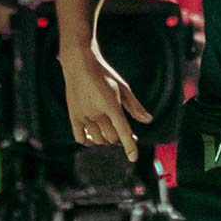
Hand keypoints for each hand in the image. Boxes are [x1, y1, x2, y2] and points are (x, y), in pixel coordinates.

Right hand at [60, 46, 152, 162]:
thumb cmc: (103, 74)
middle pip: (112, 137)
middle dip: (120, 138)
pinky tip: (92, 139)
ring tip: (110, 132)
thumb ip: (134, 106)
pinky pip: (79, 137)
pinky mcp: (73, 115)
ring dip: (106, 139)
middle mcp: (97, 113)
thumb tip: (148, 120)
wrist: (79, 63)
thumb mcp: (123, 87)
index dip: (129, 146)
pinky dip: (88, 141)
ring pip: (97, 139)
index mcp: (111, 105)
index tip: (133, 158)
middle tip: (125, 135)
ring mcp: (83, 115)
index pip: (123, 131)